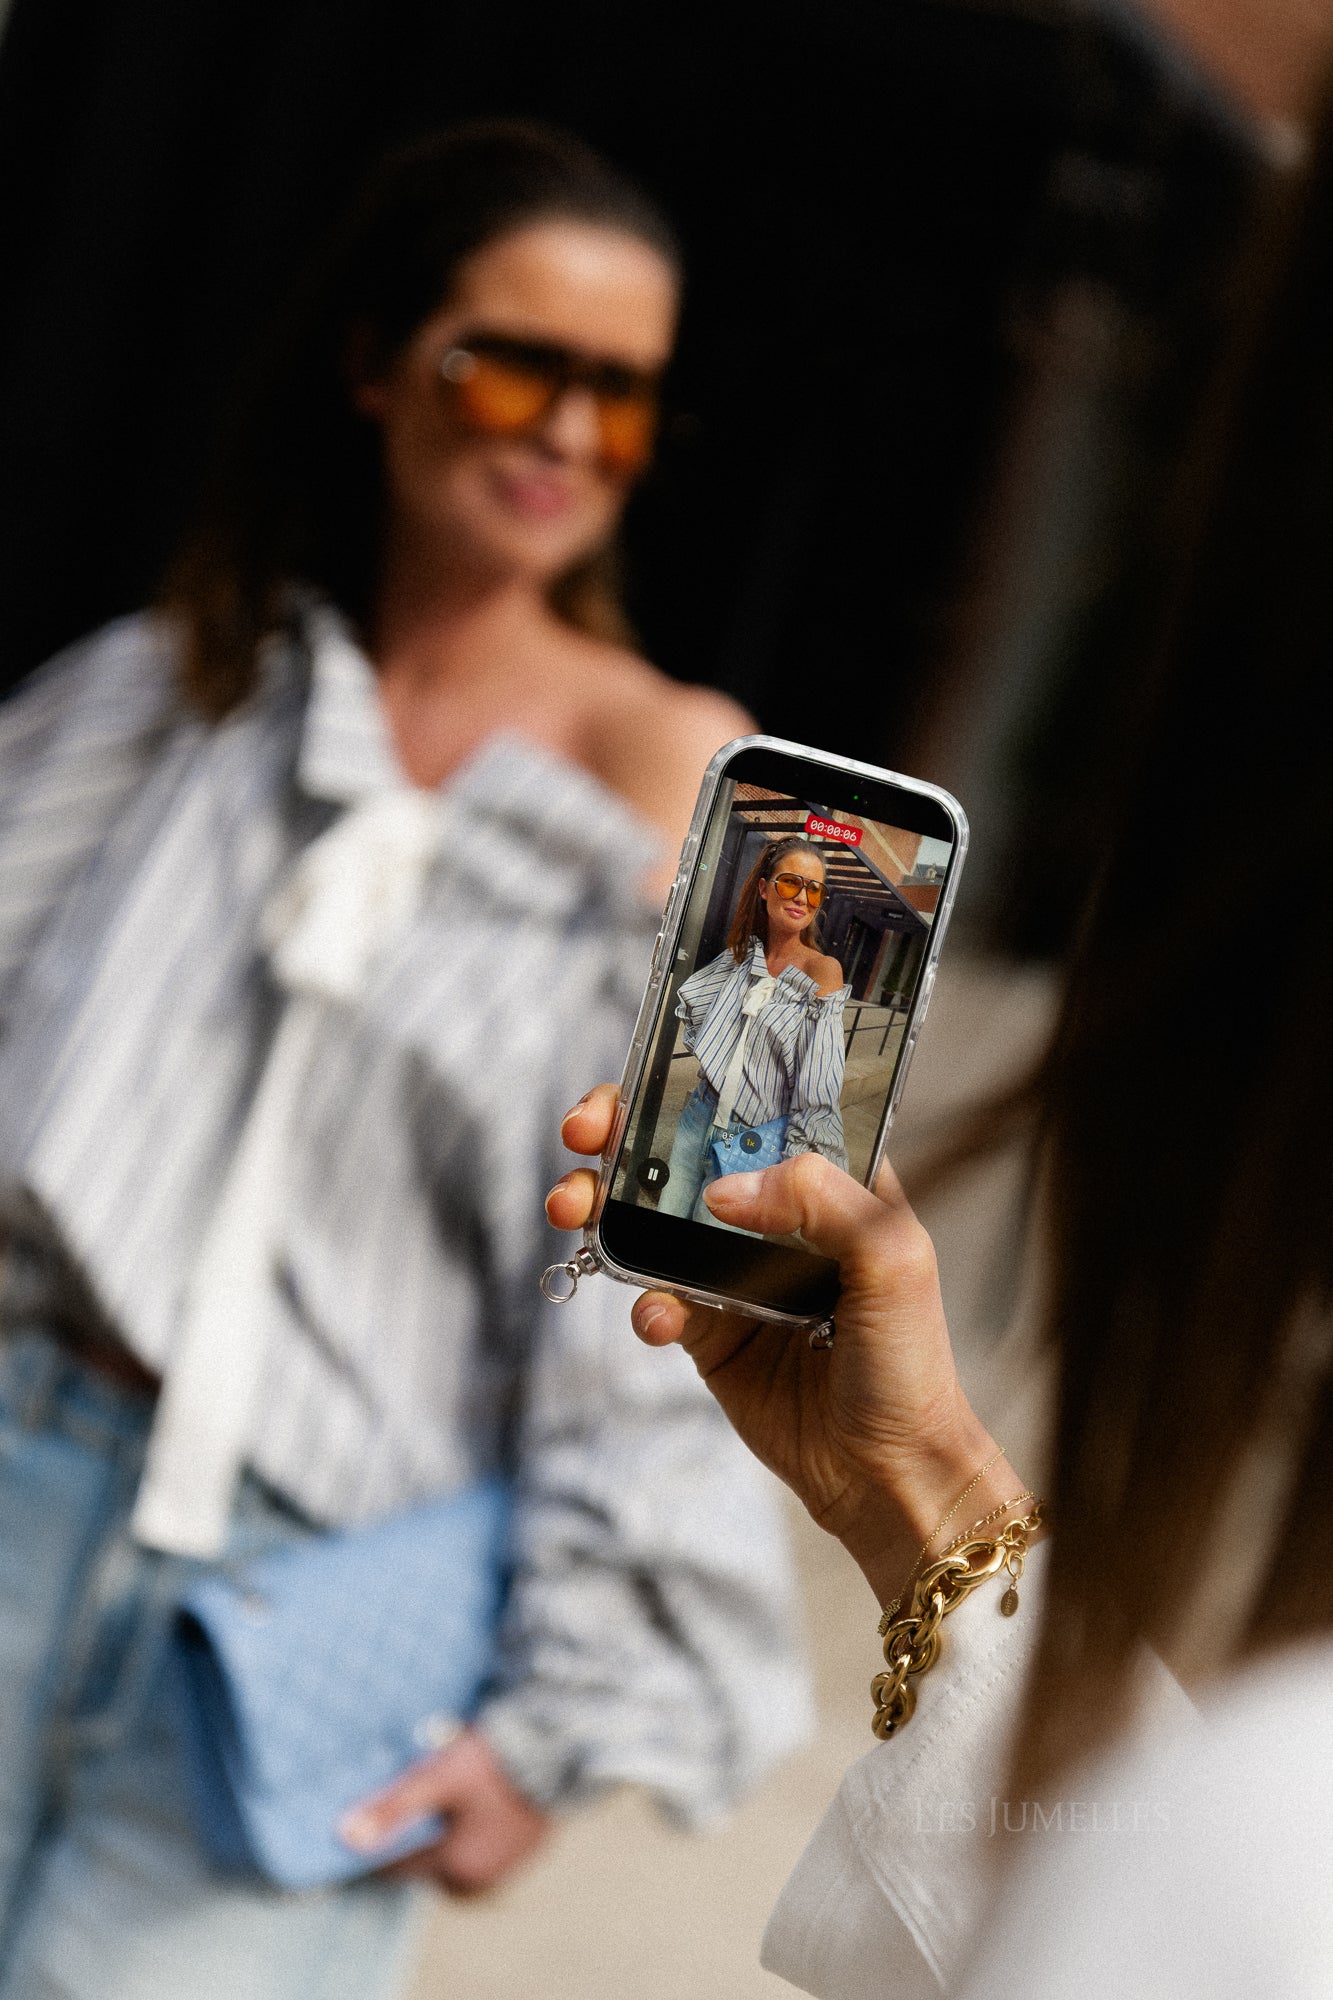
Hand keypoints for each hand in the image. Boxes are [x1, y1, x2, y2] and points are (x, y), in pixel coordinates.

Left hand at [339, 1726, 548, 1895]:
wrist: (556, 1747)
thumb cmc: (493, 1764)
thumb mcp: (437, 1780)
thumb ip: (392, 1811)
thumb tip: (346, 1837)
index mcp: (455, 1871)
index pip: (395, 1865)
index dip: (376, 1839)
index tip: (360, 1814)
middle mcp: (478, 1881)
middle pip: (424, 1860)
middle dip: (411, 1833)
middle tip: (407, 1792)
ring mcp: (502, 1869)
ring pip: (450, 1853)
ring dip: (439, 1829)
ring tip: (438, 1792)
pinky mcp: (520, 1852)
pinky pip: (476, 1845)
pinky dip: (465, 1828)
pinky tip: (467, 1798)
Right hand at [548, 1086, 1026, 1606]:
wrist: (887, 1472)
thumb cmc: (911, 1361)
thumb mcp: (893, 1257)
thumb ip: (818, 1199)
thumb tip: (722, 1189)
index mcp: (830, 1179)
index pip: (755, 1108)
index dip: (694, 1085)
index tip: (642, 1084)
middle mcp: (777, 1217)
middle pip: (685, 1153)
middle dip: (623, 1135)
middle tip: (583, 1133)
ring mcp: (735, 1272)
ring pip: (651, 1219)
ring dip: (603, 1206)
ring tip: (573, 1211)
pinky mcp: (707, 1332)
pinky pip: (655, 1299)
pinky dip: (642, 1303)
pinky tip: (657, 1320)